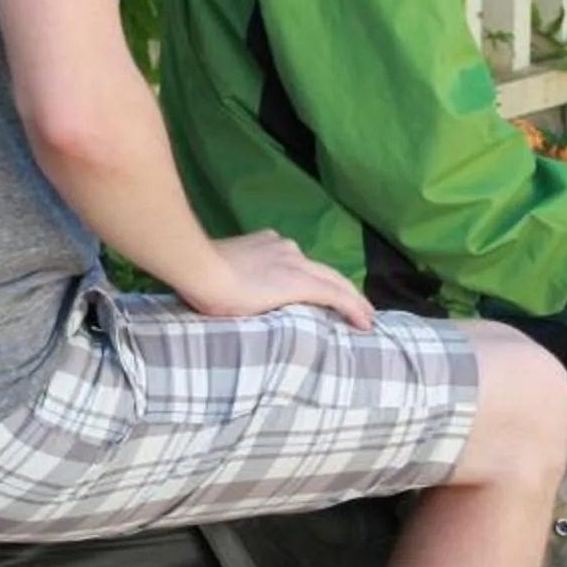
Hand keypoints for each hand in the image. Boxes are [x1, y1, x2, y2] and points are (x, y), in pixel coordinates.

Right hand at [182, 231, 374, 329]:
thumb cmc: (200, 274)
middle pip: (324, 271)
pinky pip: (336, 296)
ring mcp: (294, 264)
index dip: (316, 277)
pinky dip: (353, 308)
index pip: (301, 263)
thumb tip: (229, 291)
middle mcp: (286, 249)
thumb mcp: (219, 270)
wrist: (201, 269)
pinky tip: (365, 322)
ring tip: (366, 317)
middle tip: (360, 308)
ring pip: (335, 282)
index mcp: (267, 244)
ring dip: (353, 300)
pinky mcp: (300, 283)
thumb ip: (233, 276)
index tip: (323, 290)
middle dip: (343, 288)